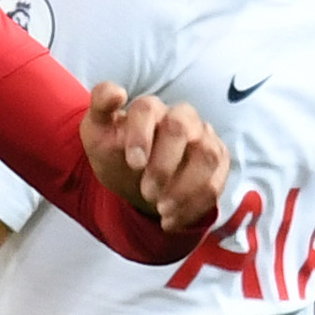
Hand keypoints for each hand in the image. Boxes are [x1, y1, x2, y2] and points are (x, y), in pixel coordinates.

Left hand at [81, 83, 226, 233]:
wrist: (134, 179)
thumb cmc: (116, 152)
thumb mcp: (96, 133)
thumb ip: (100, 107)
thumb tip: (117, 92)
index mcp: (149, 108)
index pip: (147, 109)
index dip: (141, 135)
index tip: (133, 163)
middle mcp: (182, 117)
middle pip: (181, 129)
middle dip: (164, 165)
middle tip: (147, 193)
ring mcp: (204, 139)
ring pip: (208, 156)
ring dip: (185, 188)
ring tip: (162, 210)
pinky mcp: (219, 164)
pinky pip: (216, 183)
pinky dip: (194, 206)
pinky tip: (170, 221)